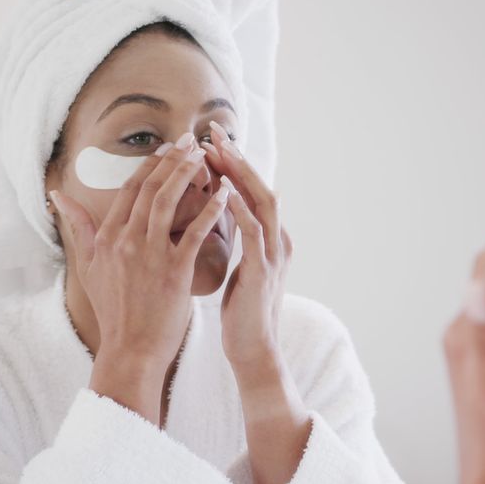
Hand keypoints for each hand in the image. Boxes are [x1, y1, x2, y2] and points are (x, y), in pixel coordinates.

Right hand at [50, 138, 228, 421]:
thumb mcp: (88, 267)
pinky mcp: (173, 270)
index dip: (150, 166)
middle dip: (171, 161)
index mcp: (107, 237)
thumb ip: (78, 228)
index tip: (167, 147)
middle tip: (190, 141)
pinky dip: (210, 210)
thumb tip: (57, 196)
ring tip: (205, 157)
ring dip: (187, 175)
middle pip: (149, 190)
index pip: (130, 190)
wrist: (130, 349)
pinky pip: (195, 232)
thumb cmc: (115, 310)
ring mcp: (148, 254)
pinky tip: (225, 194)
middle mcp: (125, 241)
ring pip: (168, 203)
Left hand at [204, 123, 310, 483]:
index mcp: (268, 239)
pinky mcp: (264, 271)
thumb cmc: (241, 314)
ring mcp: (274, 254)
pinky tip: (222, 191)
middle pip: (260, 186)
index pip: (250, 191)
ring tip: (218, 151)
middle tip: (213, 131)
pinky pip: (254, 232)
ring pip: (262, 201)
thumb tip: (209, 218)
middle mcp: (277, 240)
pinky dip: (240, 208)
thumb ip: (230, 242)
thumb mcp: (236, 269)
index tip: (207, 142)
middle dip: (237, 157)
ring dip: (240, 174)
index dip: (231, 164)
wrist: (255, 352)